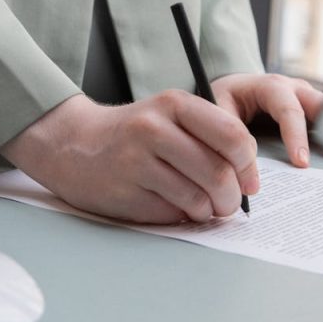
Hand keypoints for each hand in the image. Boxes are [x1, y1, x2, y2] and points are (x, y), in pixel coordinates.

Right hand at [0, 92, 258, 223]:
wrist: (73, 144)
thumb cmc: (134, 133)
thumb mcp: (170, 115)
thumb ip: (210, 136)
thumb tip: (249, 179)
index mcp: (174, 104)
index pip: (233, 136)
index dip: (249, 165)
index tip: (249, 180)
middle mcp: (154, 129)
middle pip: (218, 173)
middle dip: (232, 197)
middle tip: (228, 203)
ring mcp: (136, 162)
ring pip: (198, 199)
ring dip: (208, 212)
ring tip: (203, 208)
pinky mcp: (124, 192)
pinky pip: (171, 214)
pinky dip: (182, 217)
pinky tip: (174, 207)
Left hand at [211, 73, 322, 167]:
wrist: (232, 90)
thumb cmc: (226, 97)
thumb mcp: (219, 107)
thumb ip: (230, 130)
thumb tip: (249, 160)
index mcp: (272, 86)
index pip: (289, 109)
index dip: (296, 136)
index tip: (301, 162)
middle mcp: (296, 90)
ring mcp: (308, 100)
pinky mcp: (312, 114)